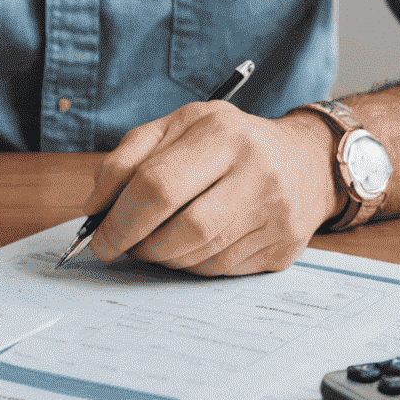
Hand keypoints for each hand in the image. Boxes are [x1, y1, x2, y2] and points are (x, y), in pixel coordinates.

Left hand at [83, 104, 342, 275]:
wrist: (305, 160)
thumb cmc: (227, 142)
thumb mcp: (176, 128)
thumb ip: (128, 158)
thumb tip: (95, 208)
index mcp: (219, 131)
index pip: (156, 185)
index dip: (119, 218)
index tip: (98, 236)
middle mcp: (254, 169)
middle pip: (181, 229)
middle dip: (139, 244)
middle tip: (120, 246)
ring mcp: (273, 212)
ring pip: (199, 256)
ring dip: (164, 256)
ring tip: (157, 240)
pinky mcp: (283, 248)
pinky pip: (219, 271)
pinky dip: (193, 264)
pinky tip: (192, 245)